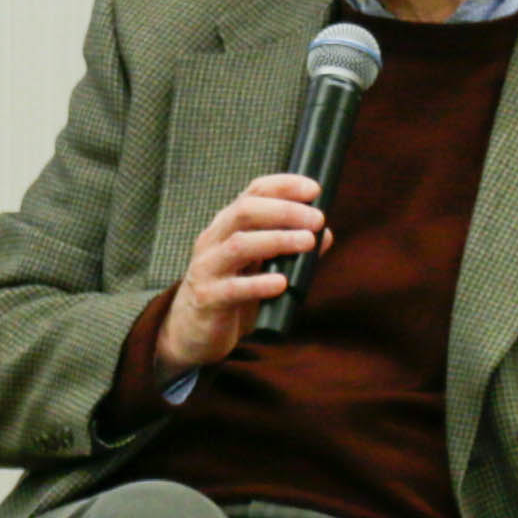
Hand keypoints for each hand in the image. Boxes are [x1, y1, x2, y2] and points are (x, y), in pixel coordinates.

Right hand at [156, 172, 330, 373]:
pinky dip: (259, 284)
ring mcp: (208, 268)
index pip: (253, 193)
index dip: (283, 186)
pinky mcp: (207, 298)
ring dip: (277, 240)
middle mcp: (214, 240)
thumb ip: (290, 249)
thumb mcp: (261, 266)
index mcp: (227, 226)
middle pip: (245, 211)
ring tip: (306, 243)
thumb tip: (325, 235)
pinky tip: (281, 283)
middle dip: (284, 211)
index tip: (313, 189)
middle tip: (317, 219)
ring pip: (239, 245)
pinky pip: (233, 289)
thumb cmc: (231, 293)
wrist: (192, 331)